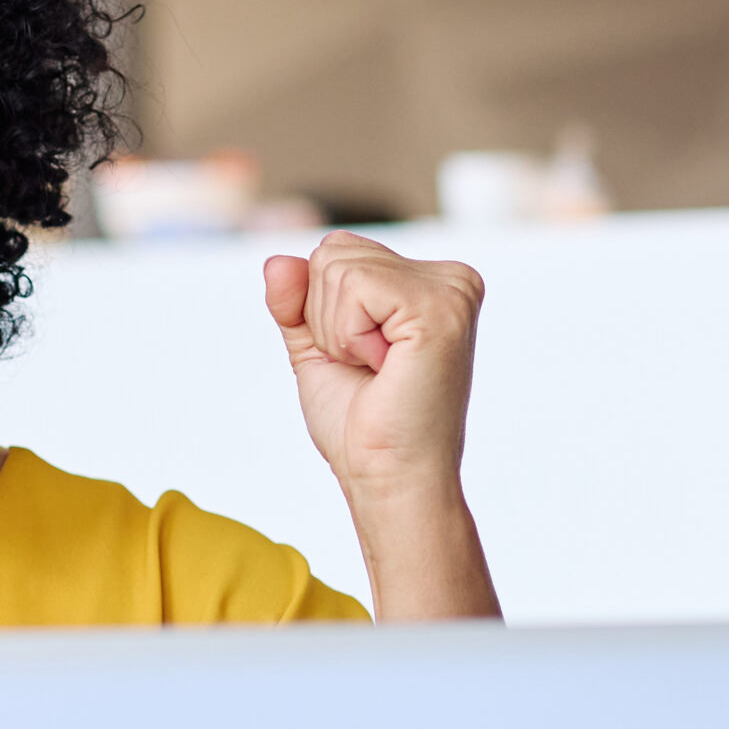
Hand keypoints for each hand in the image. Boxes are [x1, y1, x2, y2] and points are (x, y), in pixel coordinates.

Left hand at [263, 233, 499, 619]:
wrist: (386, 478)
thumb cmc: (360, 424)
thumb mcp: (316, 346)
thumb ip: (295, 299)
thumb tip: (276, 261)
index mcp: (430, 282)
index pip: (338, 250)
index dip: (322, 310)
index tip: (361, 359)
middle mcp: (451, 278)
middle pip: (334, 250)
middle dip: (326, 317)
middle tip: (368, 368)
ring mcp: (452, 289)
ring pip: (338, 266)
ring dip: (336, 331)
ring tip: (377, 369)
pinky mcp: (441, 307)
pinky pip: (354, 285)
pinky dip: (347, 334)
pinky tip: (383, 366)